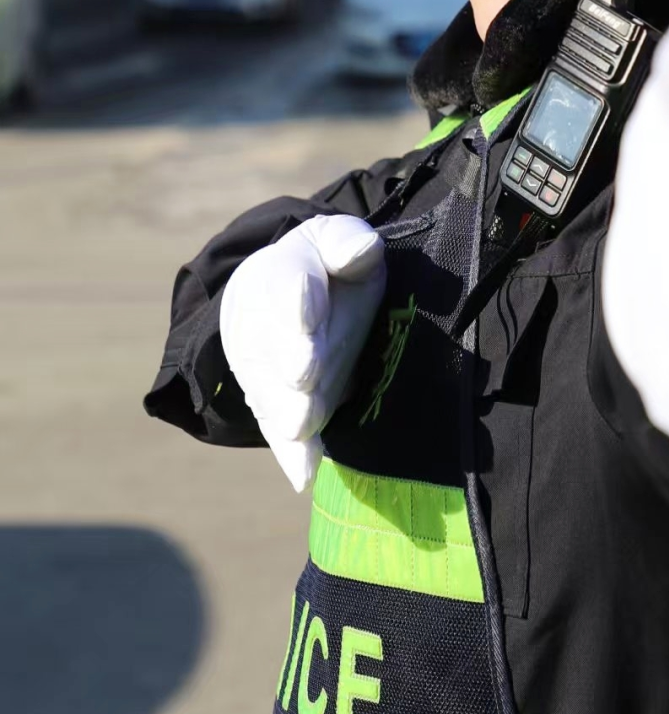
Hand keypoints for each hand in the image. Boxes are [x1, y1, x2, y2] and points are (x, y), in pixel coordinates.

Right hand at [220, 213, 386, 490]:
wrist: (284, 297)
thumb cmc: (325, 267)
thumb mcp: (336, 240)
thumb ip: (346, 242)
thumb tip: (361, 250)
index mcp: (279, 273)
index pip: (286, 286)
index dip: (299, 303)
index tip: (309, 314)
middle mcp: (261, 326)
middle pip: (278, 345)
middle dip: (293, 359)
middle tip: (304, 376)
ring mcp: (265, 370)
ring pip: (274, 393)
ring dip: (289, 410)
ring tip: (302, 427)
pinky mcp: (275, 406)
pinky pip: (279, 429)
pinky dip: (291, 452)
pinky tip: (303, 473)